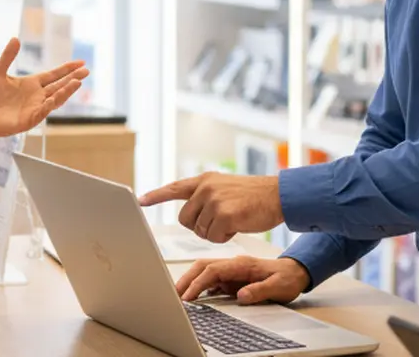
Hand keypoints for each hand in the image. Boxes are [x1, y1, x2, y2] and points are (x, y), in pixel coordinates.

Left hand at [0, 37, 88, 146]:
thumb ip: (7, 57)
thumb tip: (15, 38)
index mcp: (32, 84)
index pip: (54, 75)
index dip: (67, 69)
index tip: (81, 62)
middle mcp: (37, 95)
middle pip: (59, 85)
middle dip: (73, 78)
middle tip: (86, 70)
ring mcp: (35, 108)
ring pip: (56, 98)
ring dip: (66, 91)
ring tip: (77, 82)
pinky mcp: (29, 119)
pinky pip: (43, 111)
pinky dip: (51, 104)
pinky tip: (57, 97)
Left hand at [138, 172, 282, 242]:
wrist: (278, 195)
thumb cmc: (254, 197)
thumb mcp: (225, 188)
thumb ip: (206, 196)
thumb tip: (189, 215)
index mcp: (205, 180)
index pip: (175, 188)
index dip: (157, 196)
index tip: (141, 200)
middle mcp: (206, 188)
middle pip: (185, 220)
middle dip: (199, 227)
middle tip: (220, 222)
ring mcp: (214, 201)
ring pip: (200, 231)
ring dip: (215, 232)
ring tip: (234, 219)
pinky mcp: (224, 215)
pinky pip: (214, 237)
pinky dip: (225, 237)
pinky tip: (238, 225)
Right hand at [174, 256, 310, 304]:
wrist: (296, 272)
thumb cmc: (288, 278)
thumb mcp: (279, 286)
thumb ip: (260, 290)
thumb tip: (241, 296)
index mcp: (243, 264)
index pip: (214, 270)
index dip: (199, 283)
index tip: (189, 297)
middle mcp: (234, 264)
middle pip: (203, 266)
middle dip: (187, 279)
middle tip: (175, 294)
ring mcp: (232, 270)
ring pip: (205, 271)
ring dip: (190, 281)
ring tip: (179, 295)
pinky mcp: (232, 277)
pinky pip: (212, 279)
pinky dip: (199, 285)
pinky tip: (193, 296)